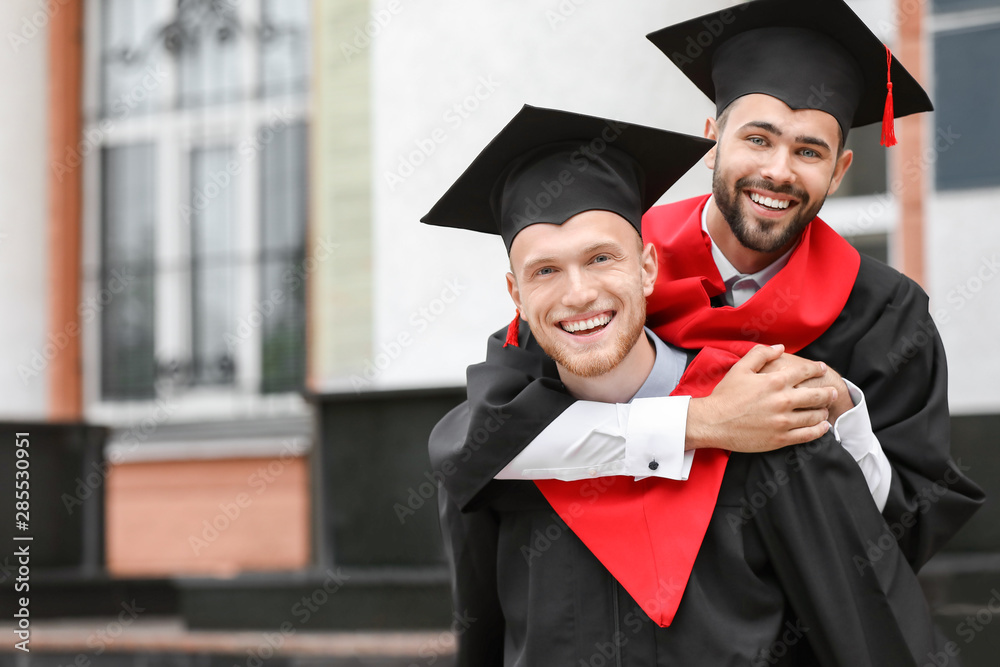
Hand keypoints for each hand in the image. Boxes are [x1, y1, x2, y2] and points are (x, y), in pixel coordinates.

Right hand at [685, 344, 836, 452]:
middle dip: (828, 392)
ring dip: (823, 411)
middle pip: (816, 395)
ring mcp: (783, 421)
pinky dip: (818, 430)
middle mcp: (782, 401)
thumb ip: (761, 354)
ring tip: (825, 409)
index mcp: (774, 381)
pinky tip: (822, 427)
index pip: (804, 373)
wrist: (713, 422)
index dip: (815, 370)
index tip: (821, 370)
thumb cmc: (725, 395)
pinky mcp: (780, 438)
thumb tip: (780, 347)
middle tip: (833, 392)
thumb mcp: (740, 368)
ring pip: (814, 416)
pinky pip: (807, 435)